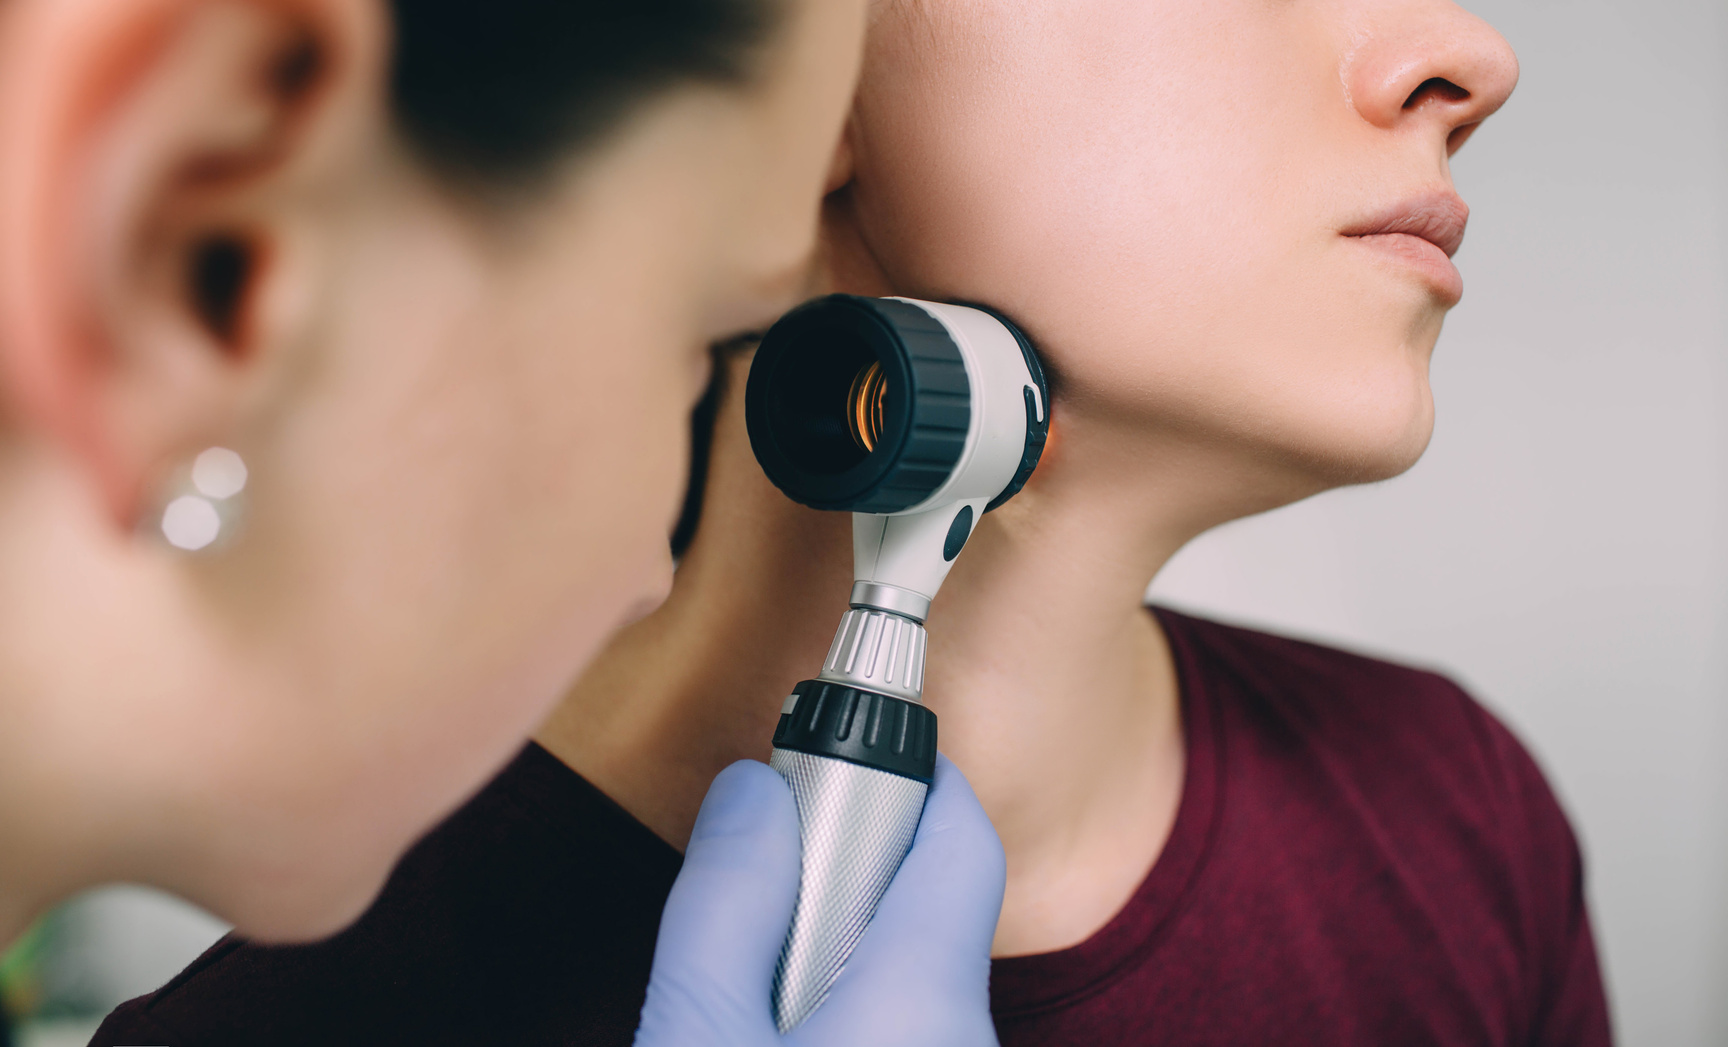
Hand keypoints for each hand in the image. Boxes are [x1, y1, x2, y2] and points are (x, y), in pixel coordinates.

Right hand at [634, 755, 1005, 1046]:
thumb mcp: (695, 1035)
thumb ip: (725, 906)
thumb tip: (753, 790)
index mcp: (927, 1000)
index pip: (961, 838)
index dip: (908, 777)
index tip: (838, 755)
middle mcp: (968, 1040)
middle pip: (929, 907)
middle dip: (845, 872)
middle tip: (762, 879)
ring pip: (907, 978)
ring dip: (834, 954)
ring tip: (744, 984)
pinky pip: (901, 1031)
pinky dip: (841, 1013)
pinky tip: (768, 1036)